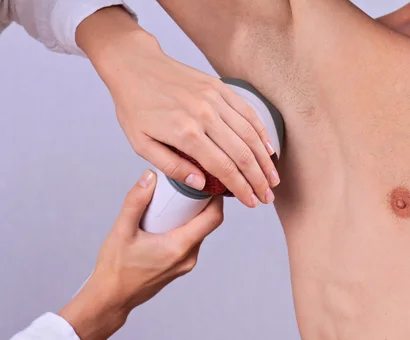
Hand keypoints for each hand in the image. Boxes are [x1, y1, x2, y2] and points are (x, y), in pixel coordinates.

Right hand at [59, 170, 223, 339]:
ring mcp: (186, 264)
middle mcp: (188, 257)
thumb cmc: (115, 268)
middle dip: (200, 203)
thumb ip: (136, 201)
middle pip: (207, 223)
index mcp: (179, 247)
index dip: (215, 198)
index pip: (213, 218)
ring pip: (198, 233)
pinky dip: (184, 228)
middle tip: (187, 186)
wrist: (111, 298)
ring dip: (191, 216)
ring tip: (175, 201)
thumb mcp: (122, 230)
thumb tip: (150, 176)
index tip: (207, 182)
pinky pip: (190, 242)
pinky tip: (168, 220)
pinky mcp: (180, 267)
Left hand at [76, 6, 279, 207]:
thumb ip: (172, 166)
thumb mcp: (141, 144)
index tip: (251, 202)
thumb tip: (201, 185)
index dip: (241, 188)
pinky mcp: (220, 88)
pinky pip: (248, 112)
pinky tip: (268, 149)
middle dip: (258, 180)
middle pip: (242, 154)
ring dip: (265, 161)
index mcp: (185, 133)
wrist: (134, 65)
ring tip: (272, 179)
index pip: (223, 168)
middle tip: (266, 197)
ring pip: (250, 135)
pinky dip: (261, 133)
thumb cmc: (135, 106)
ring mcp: (215, 99)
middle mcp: (205, 115)